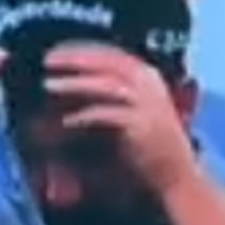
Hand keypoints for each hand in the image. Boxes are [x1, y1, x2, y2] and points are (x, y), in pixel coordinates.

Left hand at [42, 44, 198, 193]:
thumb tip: (73, 84)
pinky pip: (106, 114)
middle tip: (48, 60)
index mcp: (148, 76)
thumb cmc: (149, 143)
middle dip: (75, 59)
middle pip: (107, 63)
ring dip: (75, 83)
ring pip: (105, 84)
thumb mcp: (133, 109)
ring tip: (49, 85)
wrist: (175, 173)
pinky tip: (66, 120)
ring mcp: (147, 104)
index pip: (111, 54)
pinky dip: (84, 114)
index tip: (57, 53)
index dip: (83, 51)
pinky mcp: (141, 125)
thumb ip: (110, 93)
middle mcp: (149, 84)